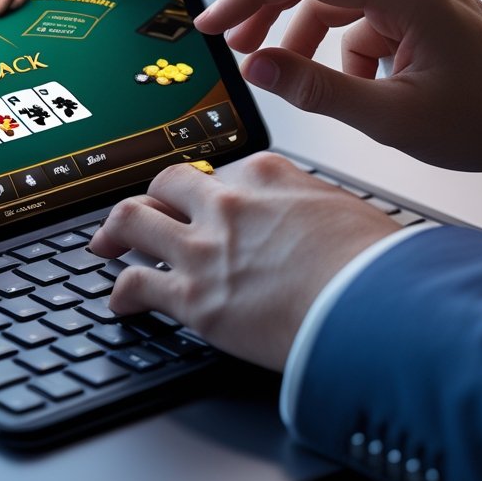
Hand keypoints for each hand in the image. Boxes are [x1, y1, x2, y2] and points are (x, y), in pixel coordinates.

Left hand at [89, 154, 398, 370]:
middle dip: (151, 199)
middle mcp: (226, 204)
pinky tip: (121, 301)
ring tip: (107, 244)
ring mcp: (204, 249)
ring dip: (116, 232)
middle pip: (166, 186)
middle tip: (143, 214)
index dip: (205, 194)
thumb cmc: (374, 265)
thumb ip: (313, 209)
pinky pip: (135, 284)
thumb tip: (319, 225)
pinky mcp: (193, 297)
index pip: (219, 175)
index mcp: (266, 176)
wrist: (373, 306)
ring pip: (133, 222)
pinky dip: (122, 292)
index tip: (201, 204)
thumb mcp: (346, 212)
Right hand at [195, 0, 481, 172]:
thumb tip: (257, 68)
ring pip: (333, 6)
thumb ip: (317, 90)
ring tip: (303, 84)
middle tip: (235, 50)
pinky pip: (359, 22)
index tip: (211, 22)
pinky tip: (362, 89)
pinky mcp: (417, 9)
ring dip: (310, 43)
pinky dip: (346, 54)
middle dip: (271, 19)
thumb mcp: (392, 118)